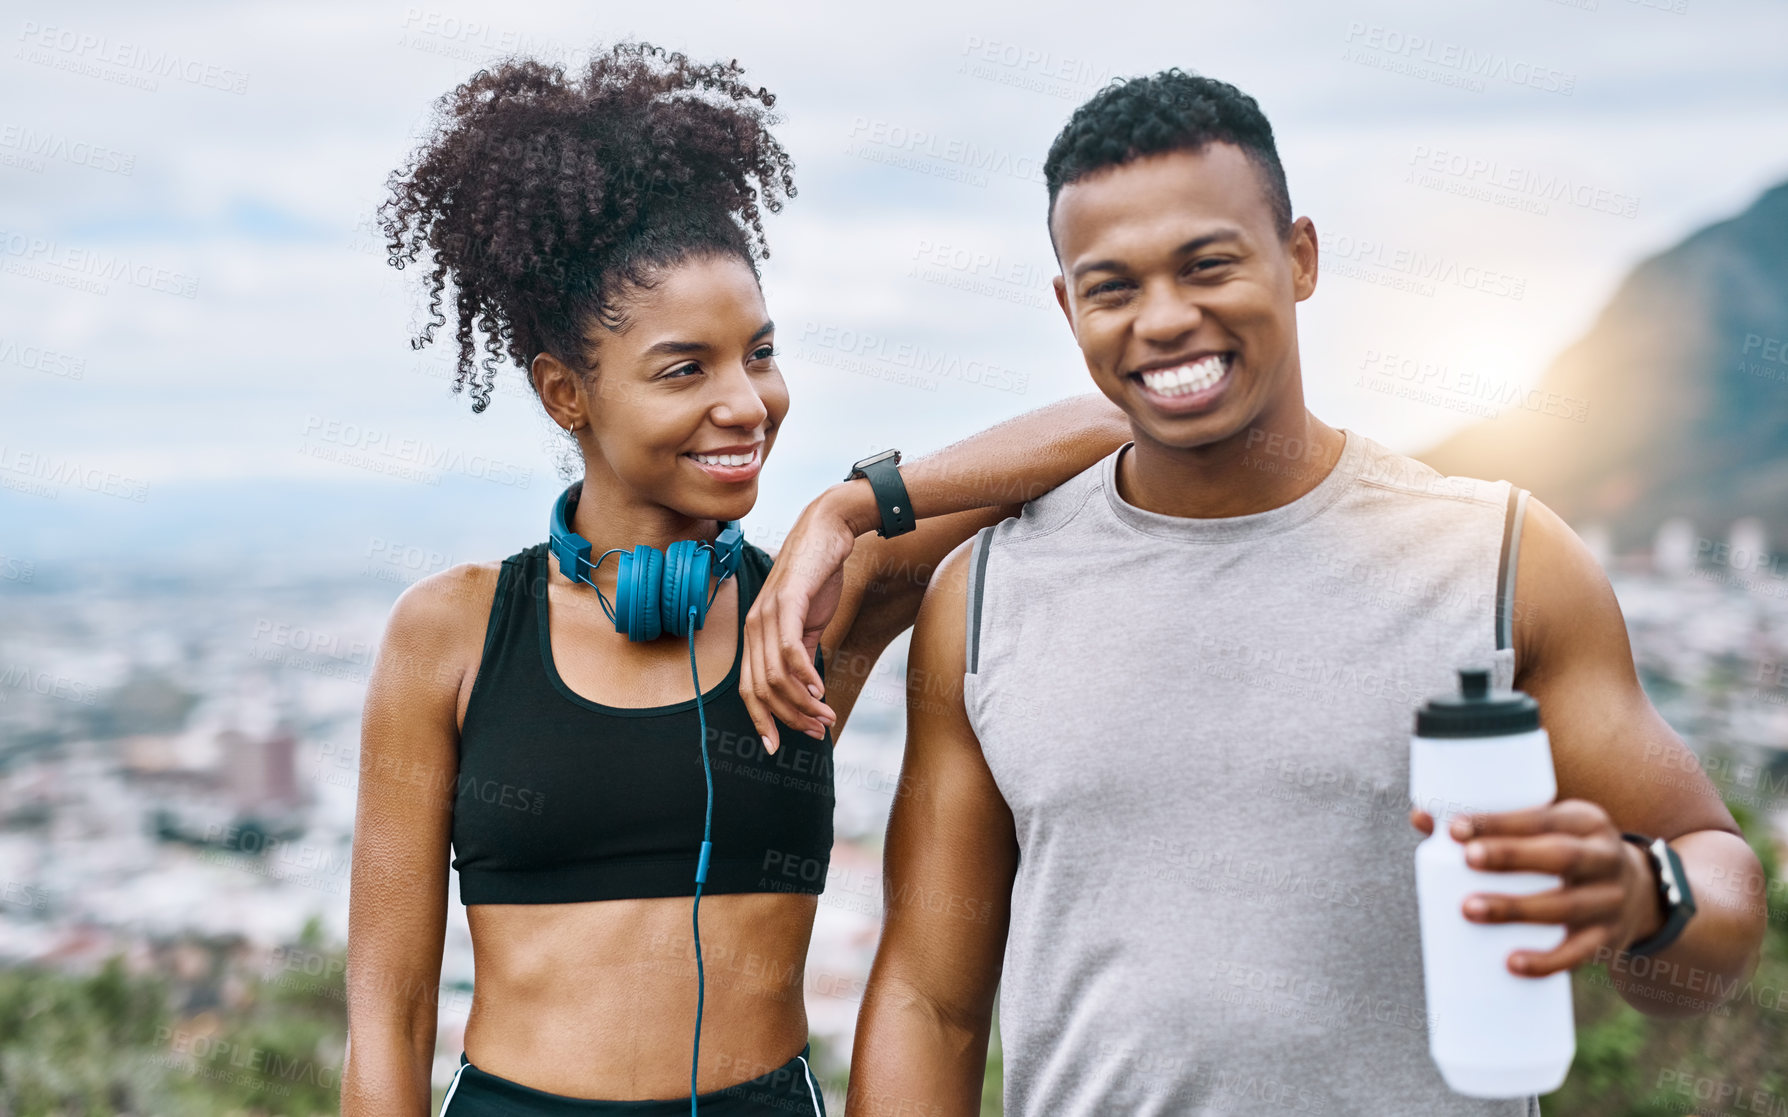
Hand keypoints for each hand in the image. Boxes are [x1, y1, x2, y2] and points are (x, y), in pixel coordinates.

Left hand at [740, 487, 859, 752]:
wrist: (828, 531)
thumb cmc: (817, 576)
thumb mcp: (808, 622)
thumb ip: (803, 653)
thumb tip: (806, 688)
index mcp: (754, 634)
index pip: (748, 689)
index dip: (761, 721)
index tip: (778, 746)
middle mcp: (753, 627)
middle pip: (760, 690)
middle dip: (788, 718)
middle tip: (817, 731)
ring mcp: (768, 614)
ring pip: (776, 676)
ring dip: (802, 703)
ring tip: (826, 715)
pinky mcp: (788, 602)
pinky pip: (789, 650)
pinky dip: (804, 676)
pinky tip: (820, 690)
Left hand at [1409, 799, 1664, 977]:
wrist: (1639, 895)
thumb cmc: (1562, 853)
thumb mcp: (1542, 830)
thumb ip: (1484, 826)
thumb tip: (1418, 818)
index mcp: (1584, 821)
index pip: (1542, 817)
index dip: (1499, 822)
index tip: (1455, 829)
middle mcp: (1605, 857)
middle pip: (1561, 857)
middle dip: (1512, 857)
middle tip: (1466, 859)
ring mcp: (1611, 901)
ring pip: (1566, 907)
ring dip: (1517, 908)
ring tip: (1469, 909)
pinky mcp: (1608, 940)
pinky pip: (1579, 954)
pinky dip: (1546, 961)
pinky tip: (1512, 963)